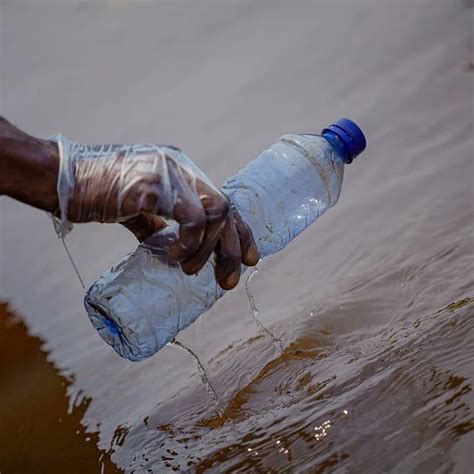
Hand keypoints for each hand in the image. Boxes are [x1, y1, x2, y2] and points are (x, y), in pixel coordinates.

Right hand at [59, 141, 258, 289]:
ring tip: (189, 270)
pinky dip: (189, 241)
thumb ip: (156, 222)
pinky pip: (189, 217)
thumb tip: (170, 247)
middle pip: (226, 208)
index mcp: (181, 172)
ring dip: (207, 249)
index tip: (250, 259)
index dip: (241, 232)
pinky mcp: (152, 186)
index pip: (223, 200)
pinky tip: (175, 256)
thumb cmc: (96, 193)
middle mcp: (181, 168)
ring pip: (215, 213)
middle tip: (228, 281)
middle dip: (233, 249)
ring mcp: (168, 173)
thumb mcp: (136, 207)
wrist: (58, 179)